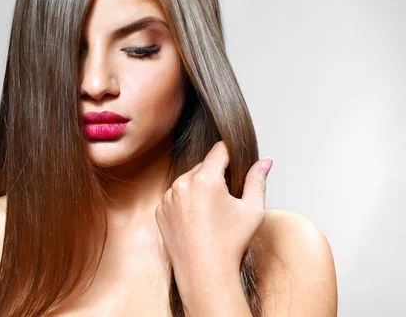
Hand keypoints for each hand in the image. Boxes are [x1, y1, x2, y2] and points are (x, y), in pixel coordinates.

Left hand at [155, 141, 272, 284]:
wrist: (205, 273)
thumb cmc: (230, 244)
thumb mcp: (252, 210)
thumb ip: (257, 180)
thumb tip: (264, 161)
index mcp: (205, 179)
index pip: (219, 150)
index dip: (231, 153)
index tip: (236, 160)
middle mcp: (182, 183)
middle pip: (203, 166)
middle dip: (216, 175)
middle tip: (227, 199)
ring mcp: (168, 197)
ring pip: (188, 181)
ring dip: (199, 188)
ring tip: (212, 214)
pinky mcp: (160, 210)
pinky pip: (175, 196)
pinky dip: (185, 202)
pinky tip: (197, 220)